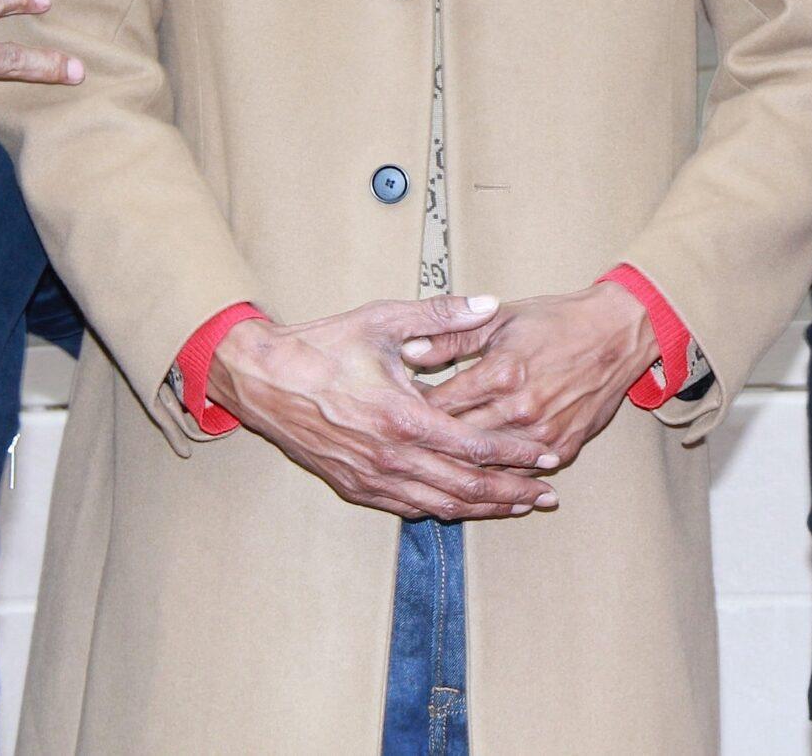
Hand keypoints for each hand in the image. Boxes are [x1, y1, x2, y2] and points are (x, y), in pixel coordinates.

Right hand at [210, 295, 562, 522]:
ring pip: (441, 504)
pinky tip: (466, 506)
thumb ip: (442, 315)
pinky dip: (445, 508)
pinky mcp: (356, 487)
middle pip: (466, 487)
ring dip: (484, 508)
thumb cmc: (323, 346)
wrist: (264, 379)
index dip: (517, 455)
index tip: (548, 457)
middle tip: (547, 496)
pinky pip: (410, 507)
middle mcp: (391, 457)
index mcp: (403, 416)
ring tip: (519, 506)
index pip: (475, 447)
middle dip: (512, 493)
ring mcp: (372, 477)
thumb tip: (489, 303)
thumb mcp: (384, 320)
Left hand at [401, 282, 659, 468]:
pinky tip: (473, 481)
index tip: (390, 415)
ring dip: (458, 468)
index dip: (412, 411)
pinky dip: (495, 478)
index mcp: (502, 372)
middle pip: (460, 440)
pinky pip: (520, 474)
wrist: (617, 333)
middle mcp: (522, 408)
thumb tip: (408, 351)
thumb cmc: (555, 321)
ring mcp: (544, 433)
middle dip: (429, 444)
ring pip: (488, 466)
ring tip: (430, 469)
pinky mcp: (564, 448)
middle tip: (401, 448)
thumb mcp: (500, 319)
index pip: (442, 405)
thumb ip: (451, 336)